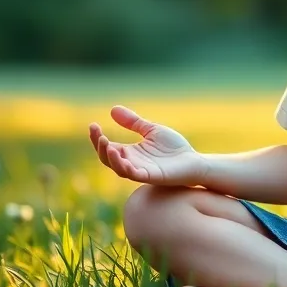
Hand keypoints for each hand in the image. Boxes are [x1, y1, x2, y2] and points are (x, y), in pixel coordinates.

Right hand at [88, 105, 205, 185]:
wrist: (194, 161)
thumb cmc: (173, 148)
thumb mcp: (151, 130)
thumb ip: (133, 122)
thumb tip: (112, 109)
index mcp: (130, 152)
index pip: (107, 147)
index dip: (97, 138)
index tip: (93, 125)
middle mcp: (132, 163)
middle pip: (108, 159)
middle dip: (100, 147)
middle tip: (99, 134)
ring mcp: (141, 171)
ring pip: (119, 169)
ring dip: (111, 158)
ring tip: (107, 145)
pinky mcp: (152, 176)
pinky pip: (135, 175)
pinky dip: (127, 168)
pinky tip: (124, 158)